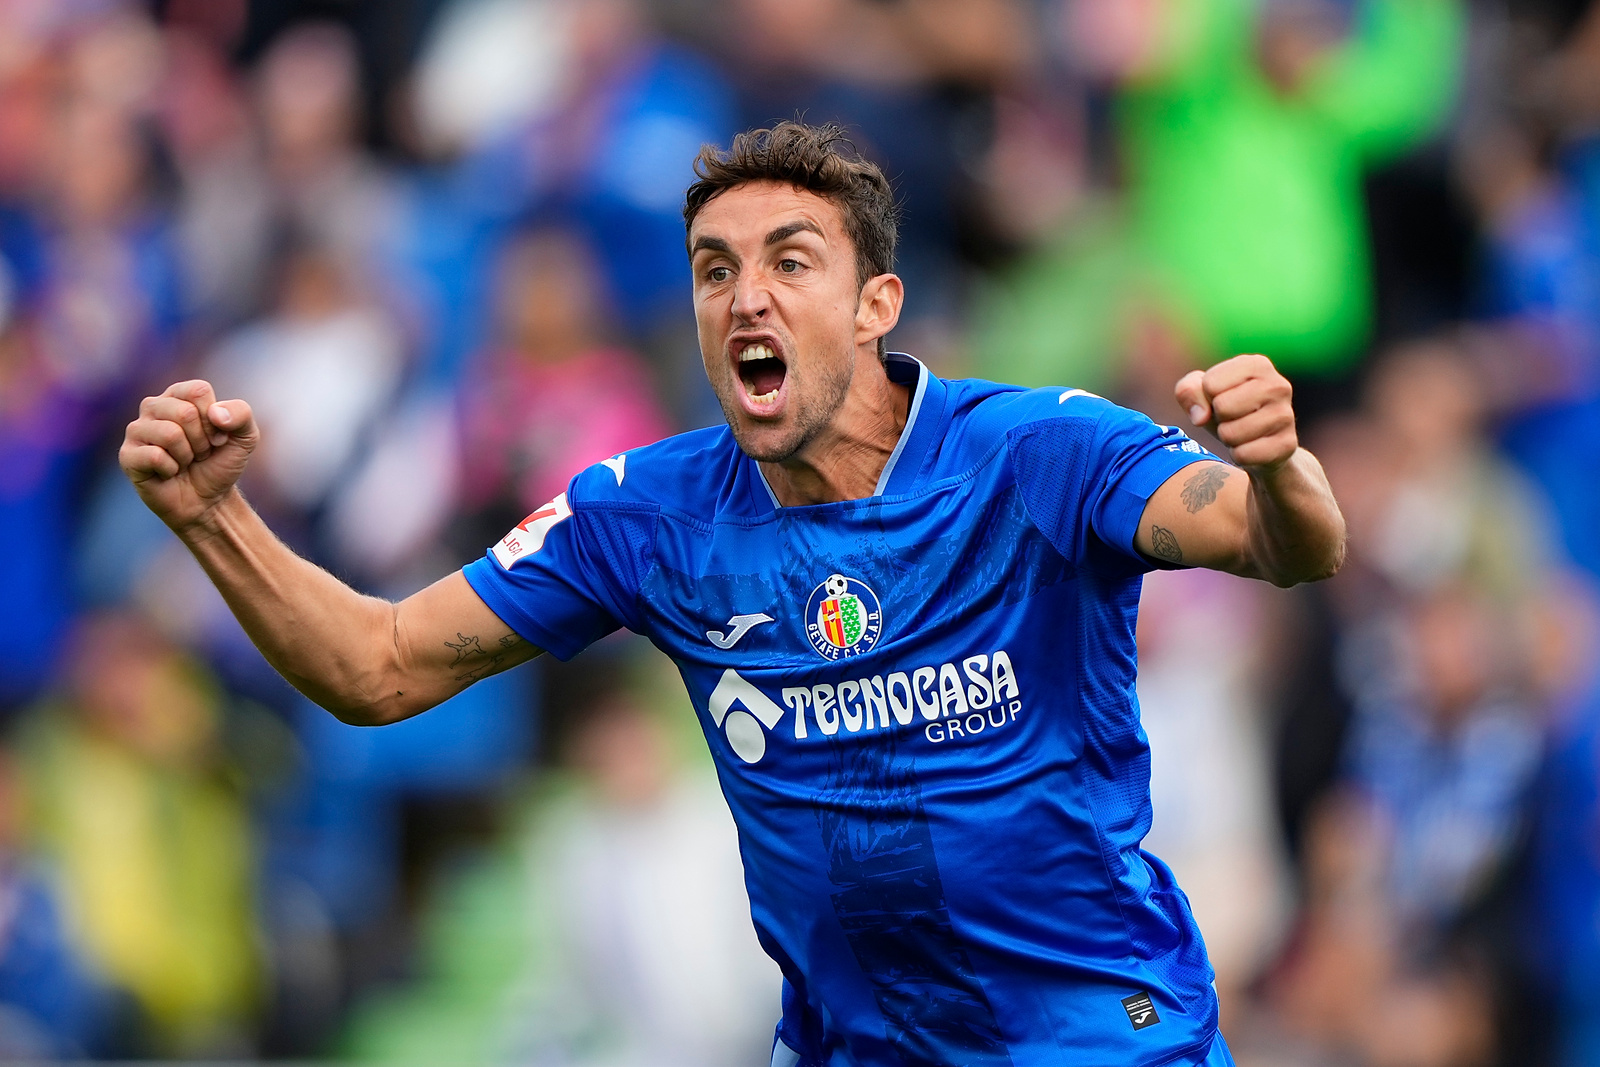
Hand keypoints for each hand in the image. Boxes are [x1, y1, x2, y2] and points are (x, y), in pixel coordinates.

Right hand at [119, 380, 258, 535]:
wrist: (209, 501)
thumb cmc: (220, 463)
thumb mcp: (245, 437)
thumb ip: (241, 414)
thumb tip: (215, 413)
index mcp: (179, 395)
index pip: (198, 391)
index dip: (215, 420)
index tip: (216, 436)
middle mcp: (153, 406)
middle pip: (185, 413)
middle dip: (202, 441)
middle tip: (199, 453)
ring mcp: (137, 430)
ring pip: (170, 433)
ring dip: (187, 455)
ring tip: (184, 462)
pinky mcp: (128, 455)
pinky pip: (155, 456)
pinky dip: (171, 470)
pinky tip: (169, 473)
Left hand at [1175, 354, 1296, 472]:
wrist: (1262, 444)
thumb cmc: (1228, 410)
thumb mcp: (1202, 394)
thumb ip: (1187, 391)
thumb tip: (1200, 416)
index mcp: (1257, 364)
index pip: (1210, 383)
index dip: (1208, 397)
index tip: (1223, 399)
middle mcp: (1278, 385)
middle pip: (1222, 406)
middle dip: (1219, 418)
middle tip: (1232, 419)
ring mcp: (1286, 415)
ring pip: (1231, 433)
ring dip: (1228, 438)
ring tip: (1241, 432)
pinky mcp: (1287, 444)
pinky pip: (1243, 455)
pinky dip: (1239, 456)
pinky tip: (1252, 447)